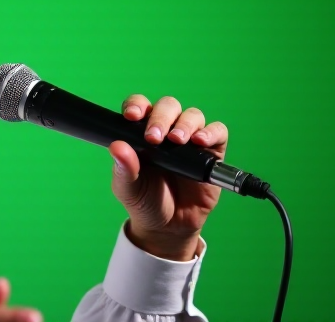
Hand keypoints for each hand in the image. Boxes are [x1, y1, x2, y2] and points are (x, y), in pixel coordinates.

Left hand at [108, 95, 226, 260]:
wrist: (168, 228)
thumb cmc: (144, 201)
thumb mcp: (128, 188)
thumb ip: (123, 168)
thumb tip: (116, 147)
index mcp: (142, 133)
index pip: (140, 107)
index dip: (137, 105)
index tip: (131, 116)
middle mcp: (167, 131)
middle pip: (168, 106)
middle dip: (161, 117)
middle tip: (154, 138)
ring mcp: (190, 140)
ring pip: (193, 115)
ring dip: (185, 124)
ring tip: (177, 141)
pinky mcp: (212, 153)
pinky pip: (218, 132)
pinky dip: (211, 133)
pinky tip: (200, 142)